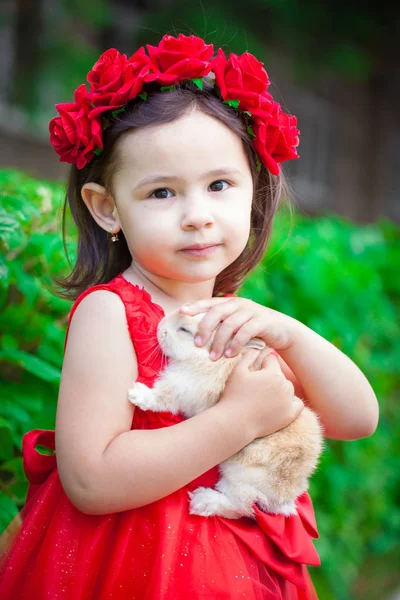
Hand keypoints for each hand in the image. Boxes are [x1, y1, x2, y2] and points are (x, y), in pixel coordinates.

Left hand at [180, 297, 294, 359]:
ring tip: (213, 357)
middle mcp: (239, 304)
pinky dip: (235, 344)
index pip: (209, 303)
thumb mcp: (236, 325)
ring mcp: (251, 312)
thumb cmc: (253, 330)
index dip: (195, 306)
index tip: (182, 312)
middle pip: (216, 312)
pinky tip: (229, 355)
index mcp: (229, 303)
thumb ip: (220, 325)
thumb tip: (196, 337)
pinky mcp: (262, 321)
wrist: (282, 331)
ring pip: (230, 324)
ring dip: (219, 341)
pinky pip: (245, 332)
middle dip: (205, 328)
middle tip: (197, 344)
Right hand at [220, 349, 303, 438]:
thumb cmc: (234, 395)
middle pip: (280, 375)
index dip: (262, 364)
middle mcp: (284, 386)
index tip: (253, 372)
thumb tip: (258, 347)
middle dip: (271, 376)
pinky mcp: (289, 416)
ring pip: (288, 389)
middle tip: (257, 386)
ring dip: (280, 389)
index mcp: (273, 373)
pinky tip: (280, 403)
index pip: (272, 360)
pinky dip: (292, 402)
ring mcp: (288, 402)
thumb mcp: (238, 371)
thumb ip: (250, 355)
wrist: (235, 422)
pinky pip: (298, 404)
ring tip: (264, 395)